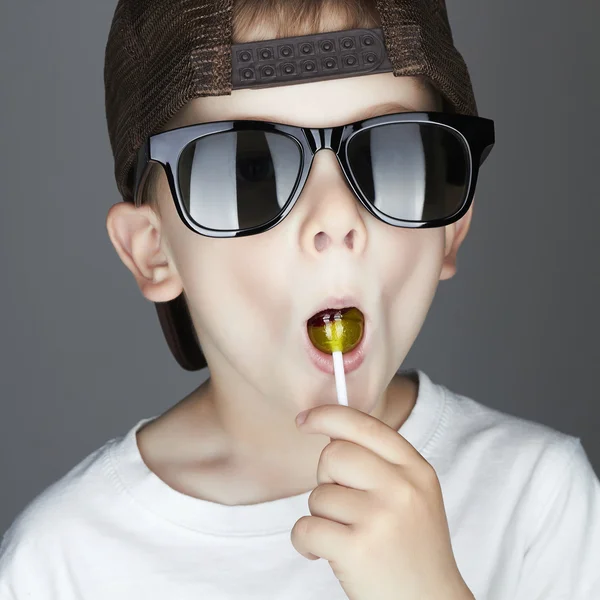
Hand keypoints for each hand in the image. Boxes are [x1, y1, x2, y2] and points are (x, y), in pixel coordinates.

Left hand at [290, 404, 473, 599]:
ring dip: (321, 517)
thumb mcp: (414, 496)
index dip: (328, 416)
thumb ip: (381, 463)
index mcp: (417, 470)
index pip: (365, 425)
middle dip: (326, 477)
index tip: (304, 419)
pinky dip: (305, 542)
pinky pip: (305, 527)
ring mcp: (381, 518)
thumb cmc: (412, 549)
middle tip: (342, 506)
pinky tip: (323, 553)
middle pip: (334, 454)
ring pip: (318, 494)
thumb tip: (330, 432)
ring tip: (346, 537)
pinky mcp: (357, 549)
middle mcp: (402, 488)